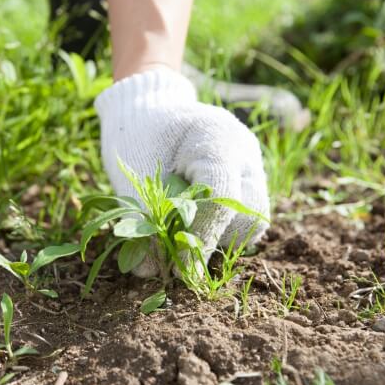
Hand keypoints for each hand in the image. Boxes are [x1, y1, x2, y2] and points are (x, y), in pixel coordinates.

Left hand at [95, 68, 269, 274]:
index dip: (201, 236)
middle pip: (250, 215)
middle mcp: (244, 153)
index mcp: (218, 137)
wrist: (148, 112)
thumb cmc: (136, 135)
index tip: (179, 269)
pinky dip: (216, 232)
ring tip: (180, 235)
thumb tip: (148, 272)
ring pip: (252, 222)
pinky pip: (243, 220)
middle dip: (215, 239)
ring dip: (217, 239)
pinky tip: (189, 227)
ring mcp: (251, 167)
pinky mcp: (247, 183)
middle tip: (177, 250)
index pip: (222, 196)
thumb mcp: (132, 174)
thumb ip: (142, 220)